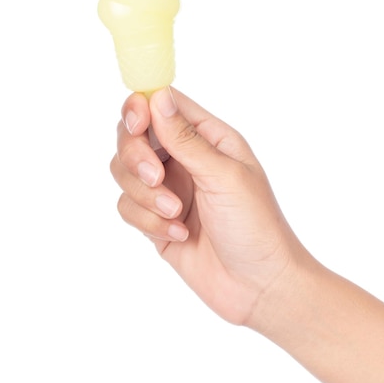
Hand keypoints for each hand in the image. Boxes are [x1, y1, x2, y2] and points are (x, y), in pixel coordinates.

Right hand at [110, 87, 306, 324]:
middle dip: (136, 157)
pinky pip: (128, 207)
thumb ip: (186, 139)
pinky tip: (178, 235)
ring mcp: (168, 189)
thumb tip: (157, 96)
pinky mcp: (155, 220)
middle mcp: (185, 159)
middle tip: (156, 179)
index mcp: (208, 139)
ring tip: (176, 215)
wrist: (259, 287)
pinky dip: (147, 221)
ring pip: (124, 172)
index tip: (137, 125)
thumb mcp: (224, 176)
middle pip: (133, 136)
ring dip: (144, 195)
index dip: (141, 108)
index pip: (163, 105)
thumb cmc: (256, 226)